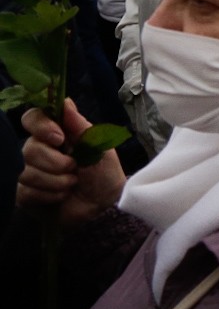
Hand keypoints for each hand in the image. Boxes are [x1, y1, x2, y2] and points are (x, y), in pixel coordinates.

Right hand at [16, 100, 126, 227]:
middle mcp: (38, 150)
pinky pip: (27, 191)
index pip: (32, 118)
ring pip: (27, 172)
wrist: (103, 206)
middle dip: (57, 162)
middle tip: (74, 168)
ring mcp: (28, 172)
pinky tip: (61, 196)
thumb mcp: (99, 147)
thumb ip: (81, 126)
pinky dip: (50, 195)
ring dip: (57, 181)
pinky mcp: (24, 194)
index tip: (59, 138)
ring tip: (72, 184)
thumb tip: (66, 102)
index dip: (41, 126)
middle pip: (29, 148)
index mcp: (56, 134)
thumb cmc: (104, 173)